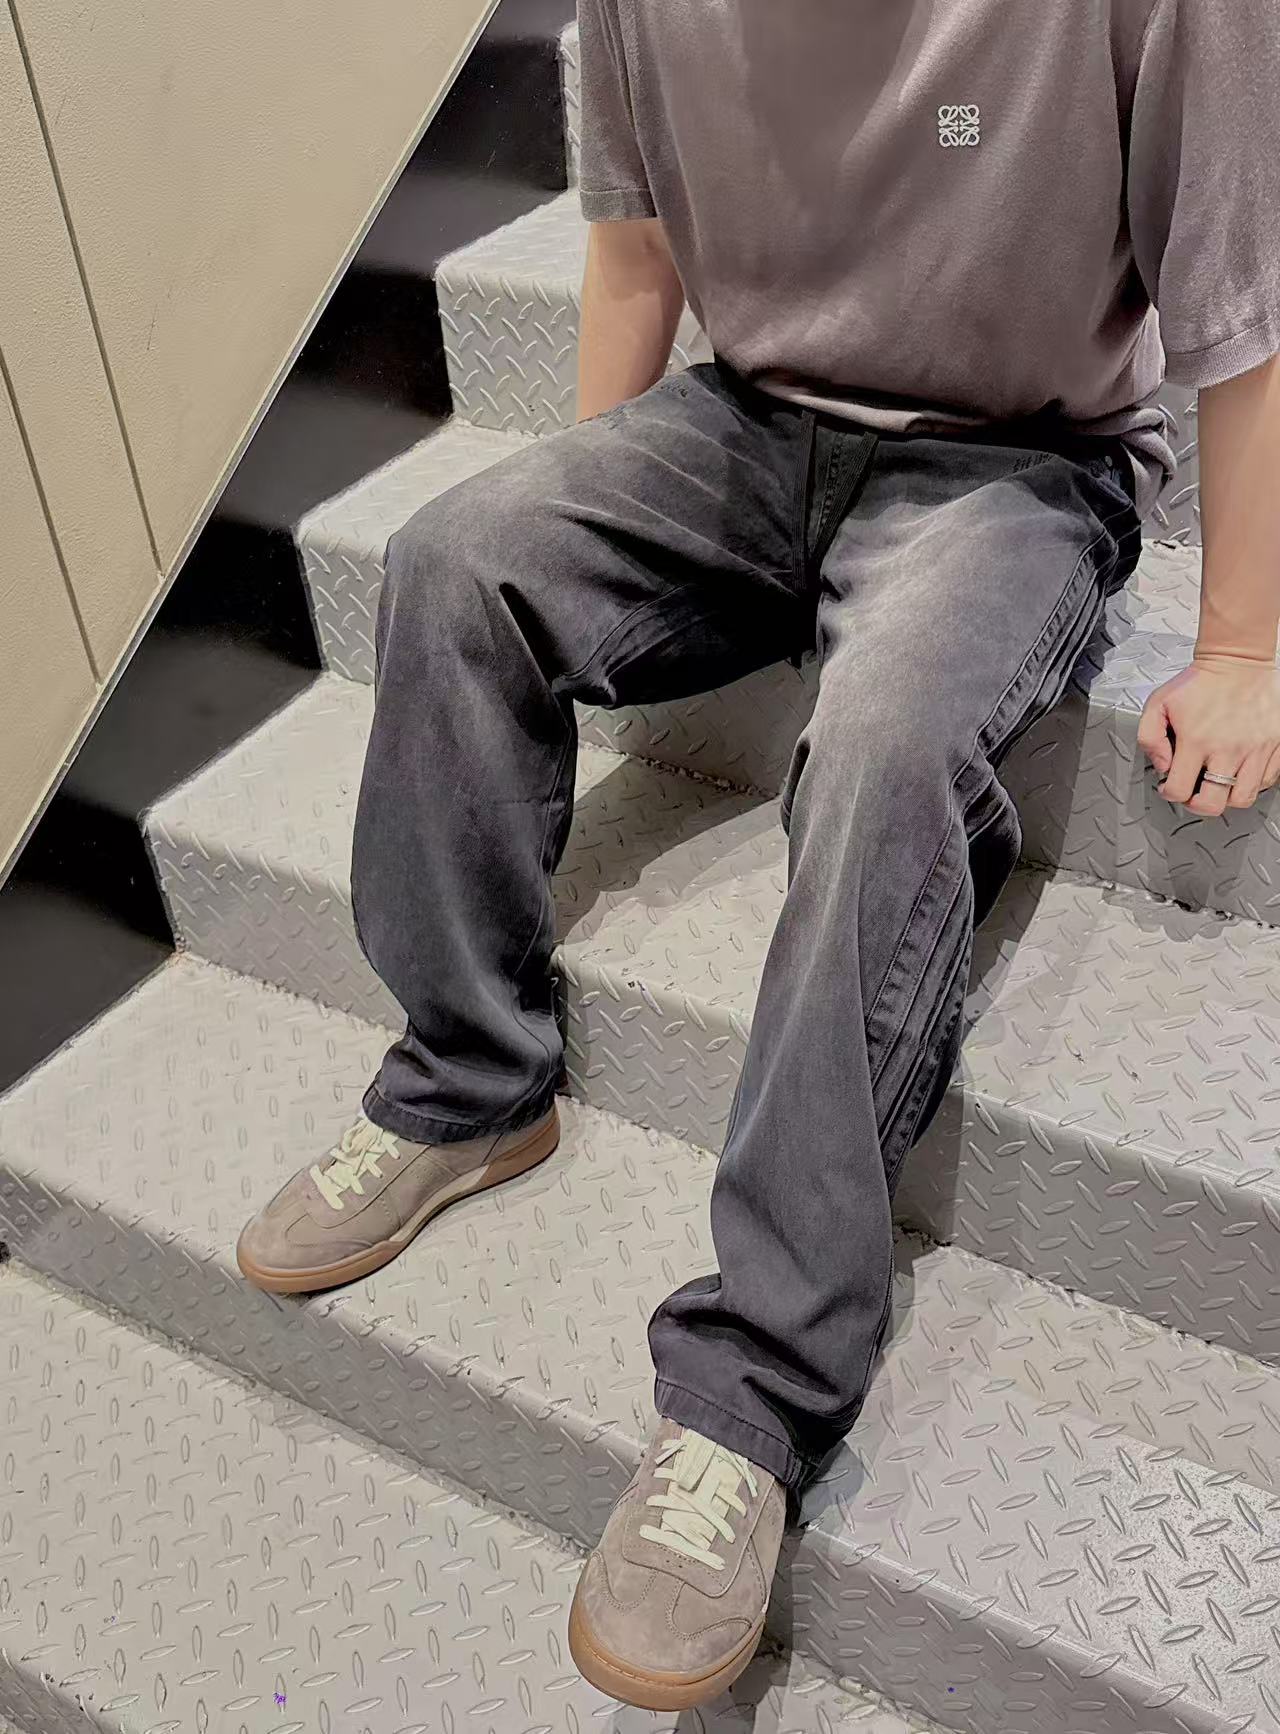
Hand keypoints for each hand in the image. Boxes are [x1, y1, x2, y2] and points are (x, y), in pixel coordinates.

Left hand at [1137, 656, 1279, 815]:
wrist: (1238, 659)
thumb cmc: (1199, 681)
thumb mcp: (1158, 703)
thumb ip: (1149, 738)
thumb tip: (1163, 767)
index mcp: (1197, 740)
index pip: (1179, 790)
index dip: (1170, 792)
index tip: (1170, 785)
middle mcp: (1229, 748)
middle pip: (1214, 804)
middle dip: (1198, 804)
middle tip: (1194, 793)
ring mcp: (1257, 748)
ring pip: (1243, 798)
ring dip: (1227, 797)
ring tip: (1218, 784)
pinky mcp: (1276, 743)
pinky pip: (1268, 779)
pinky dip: (1252, 782)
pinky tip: (1239, 769)